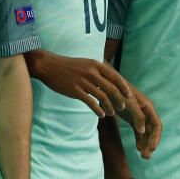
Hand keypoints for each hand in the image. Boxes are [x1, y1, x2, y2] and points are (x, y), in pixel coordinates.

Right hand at [29, 52, 146, 134]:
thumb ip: (98, 71)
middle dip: (119, 99)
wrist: (49, 65)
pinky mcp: (75, 90)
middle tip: (122, 107)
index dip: (124, 87)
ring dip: (109, 106)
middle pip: (111, 88)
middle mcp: (92, 73)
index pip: (116, 77)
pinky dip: (98, 109)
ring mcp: (84, 82)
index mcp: (96, 65)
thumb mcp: (86, 64)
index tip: (129, 95)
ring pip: (102, 96)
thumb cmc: (69, 66)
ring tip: (112, 113)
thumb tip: (110, 81)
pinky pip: (90, 102)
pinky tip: (101, 114)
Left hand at [120, 87, 162, 159]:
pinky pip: (138, 132)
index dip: (156, 138)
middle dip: (151, 144)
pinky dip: (139, 140)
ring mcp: (139, 116)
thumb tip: (143, 132)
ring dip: (145, 144)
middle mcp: (146, 113)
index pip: (157, 125)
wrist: (108, 87)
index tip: (152, 149)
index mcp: (149, 108)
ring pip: (146, 133)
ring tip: (143, 156)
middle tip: (146, 157)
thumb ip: (138, 117)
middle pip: (152, 131)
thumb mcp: (130, 104)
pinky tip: (138, 149)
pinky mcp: (132, 119)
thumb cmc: (120, 94)